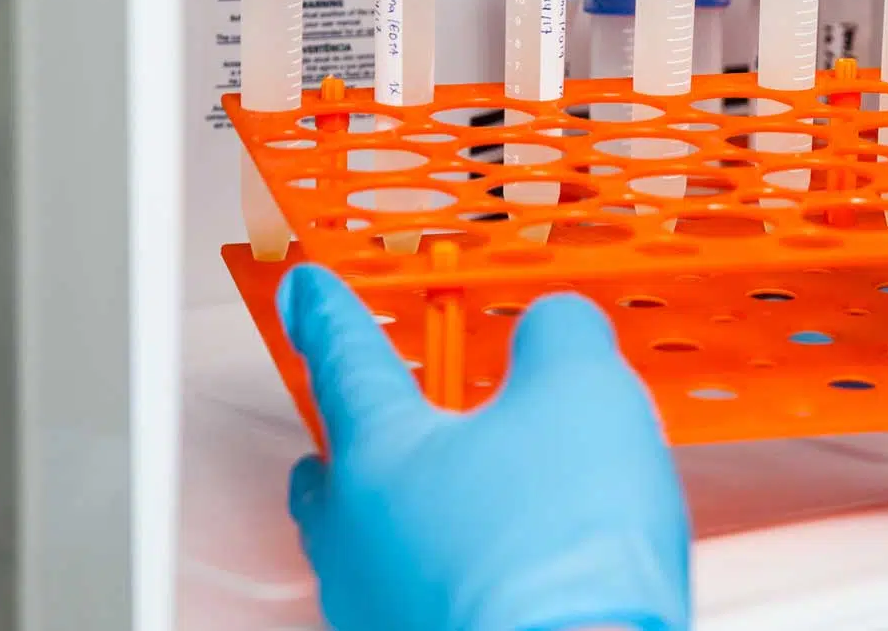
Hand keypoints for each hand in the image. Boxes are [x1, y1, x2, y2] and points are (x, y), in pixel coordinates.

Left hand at [277, 264, 691, 630]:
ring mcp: (382, 613)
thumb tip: (554, 327)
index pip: (344, 360)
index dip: (330, 313)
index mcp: (379, 455)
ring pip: (368, 549)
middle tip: (373, 421)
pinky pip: (416, 601)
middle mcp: (360, 540)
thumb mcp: (583, 392)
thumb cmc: (559, 545)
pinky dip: (446, 574)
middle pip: (331, 477)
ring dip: (403, 517)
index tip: (304, 289)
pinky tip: (495, 569)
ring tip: (454, 500)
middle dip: (349, 444)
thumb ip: (559, 337)